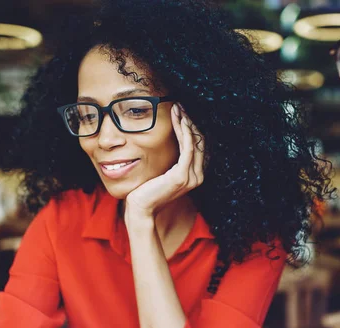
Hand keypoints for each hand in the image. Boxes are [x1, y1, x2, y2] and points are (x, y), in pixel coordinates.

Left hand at [125, 103, 204, 221]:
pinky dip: (183, 131)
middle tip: (181, 107)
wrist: (141, 209)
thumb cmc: (147, 192)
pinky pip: (187, 147)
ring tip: (178, 109)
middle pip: (199, 142)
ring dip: (186, 123)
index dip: (191, 129)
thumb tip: (171, 144)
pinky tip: (178, 120)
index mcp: (194, 176)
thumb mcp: (162, 173)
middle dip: (190, 122)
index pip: (197, 147)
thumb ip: (171, 162)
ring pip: (194, 142)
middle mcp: (197, 177)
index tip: (182, 114)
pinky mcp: (182, 176)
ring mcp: (191, 177)